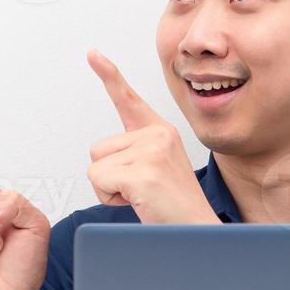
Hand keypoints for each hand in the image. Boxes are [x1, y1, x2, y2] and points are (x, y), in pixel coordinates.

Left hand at [86, 49, 220, 224]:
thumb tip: (104, 159)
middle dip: (109, 176)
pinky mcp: (143, 172)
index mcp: (161, 132)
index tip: (92, 53)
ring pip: (96, 166)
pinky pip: (98, 180)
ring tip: (142, 198)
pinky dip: (110, 198)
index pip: (128, 99)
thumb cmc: (173, 210)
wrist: (197, 235)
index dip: (109, 75)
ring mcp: (152, 151)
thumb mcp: (156, 172)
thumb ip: (134, 155)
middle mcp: (158, 134)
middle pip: (98, 148)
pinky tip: (139, 203)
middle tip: (141, 192)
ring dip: (110, 189)